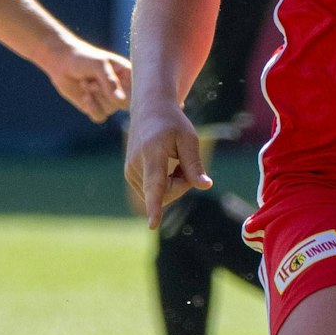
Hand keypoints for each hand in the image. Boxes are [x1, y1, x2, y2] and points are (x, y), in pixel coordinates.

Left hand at [42, 37, 130, 122]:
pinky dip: (92, 108)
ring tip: (85, 83)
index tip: (111, 87)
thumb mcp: (98, 65)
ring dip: (95, 98)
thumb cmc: (83, 58)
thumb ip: (110, 82)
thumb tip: (121, 100)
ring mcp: (108, 99)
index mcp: (128, 74)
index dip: (128, 93)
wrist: (61, 61)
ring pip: (110, 110)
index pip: (138, 91)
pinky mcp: (95, 107)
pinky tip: (85, 97)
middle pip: (124, 104)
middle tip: (93, 82)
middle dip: (106, 94)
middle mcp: (121, 88)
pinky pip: (100, 116)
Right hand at [124, 109, 210, 229]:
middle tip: (186, 164)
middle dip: (181, 185)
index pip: (154, 184)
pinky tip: (165, 166)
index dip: (154, 206)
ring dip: (172, 184)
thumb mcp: (189, 138)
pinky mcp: (129, 175)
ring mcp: (130, 171)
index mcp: (152, 153)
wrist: (149, 110)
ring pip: (159, 195)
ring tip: (173, 160)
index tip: (152, 224)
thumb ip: (194, 164)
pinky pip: (152, 192)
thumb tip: (205, 186)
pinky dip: (164, 184)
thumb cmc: (172, 123)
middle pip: (165, 194)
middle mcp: (136, 164)